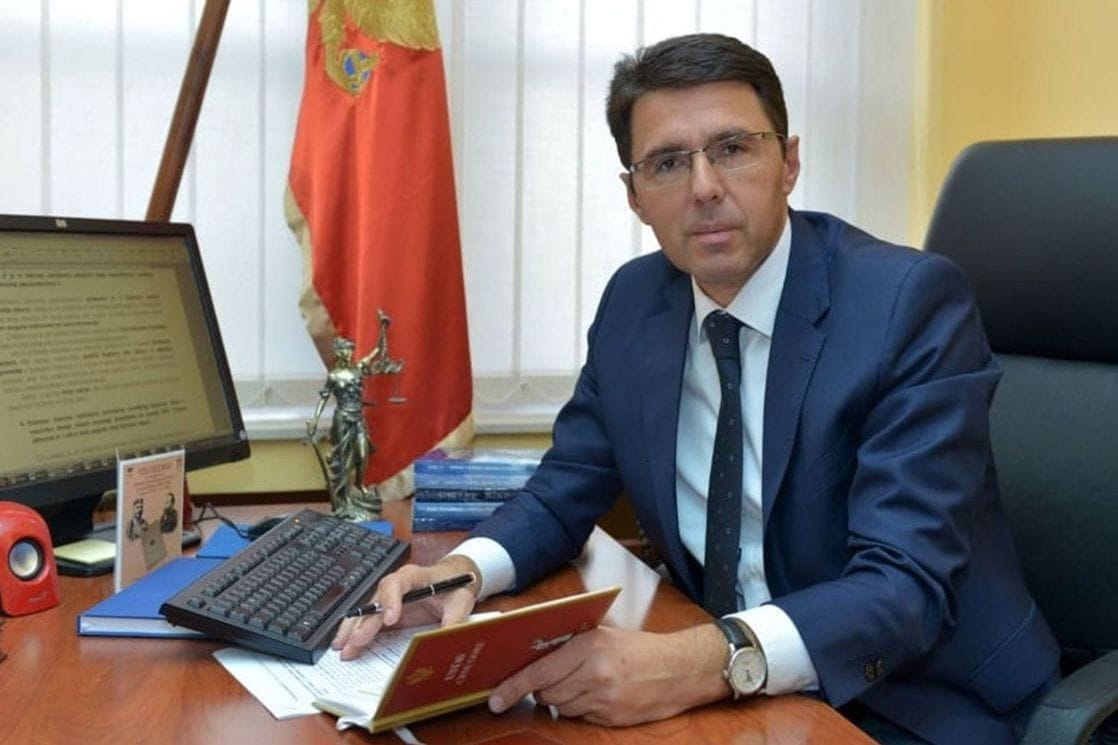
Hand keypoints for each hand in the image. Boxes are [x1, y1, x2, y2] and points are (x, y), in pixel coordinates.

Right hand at [332, 555, 479, 660]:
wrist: (453, 580)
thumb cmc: (456, 585)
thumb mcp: (461, 602)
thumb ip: (455, 619)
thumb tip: (449, 639)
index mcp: (415, 576)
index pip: (397, 583)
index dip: (391, 600)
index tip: (390, 619)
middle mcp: (397, 585)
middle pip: (376, 601)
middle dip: (365, 622)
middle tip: (356, 642)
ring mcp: (389, 598)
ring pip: (367, 611)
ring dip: (353, 629)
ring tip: (342, 647)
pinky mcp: (387, 611)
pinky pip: (369, 620)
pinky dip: (356, 632)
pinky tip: (345, 643)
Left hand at [488, 623, 730, 726]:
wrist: (681, 668)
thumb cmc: (641, 648)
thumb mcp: (604, 635)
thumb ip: (572, 647)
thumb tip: (536, 659)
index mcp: (588, 646)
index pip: (539, 672)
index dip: (513, 687)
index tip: (495, 699)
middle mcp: (594, 673)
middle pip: (547, 693)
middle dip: (542, 690)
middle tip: (553, 680)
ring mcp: (604, 698)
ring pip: (561, 707)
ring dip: (562, 700)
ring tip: (581, 685)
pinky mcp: (612, 718)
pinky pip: (581, 718)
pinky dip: (581, 709)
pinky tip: (596, 696)